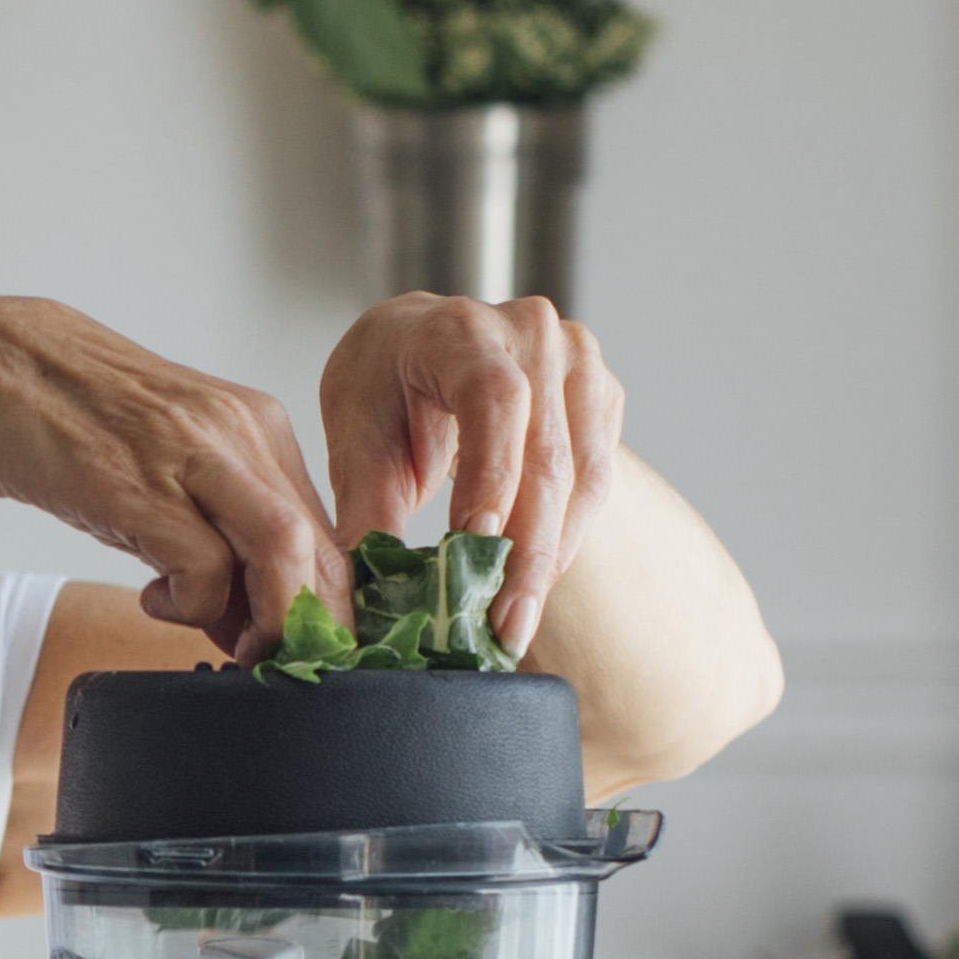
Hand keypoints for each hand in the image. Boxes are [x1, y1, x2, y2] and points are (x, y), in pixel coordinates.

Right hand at [0, 296, 341, 655]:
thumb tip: (247, 619)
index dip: (325, 605)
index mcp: (250, 425)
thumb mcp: (157, 465)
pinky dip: (193, 608)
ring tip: (234, 649)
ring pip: (286, 552)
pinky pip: (205, 570)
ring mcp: (189, 454)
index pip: (328, 528)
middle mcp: (235, 432)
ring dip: (274, 623)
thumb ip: (208, 528)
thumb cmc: (57, 420)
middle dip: (314, 626)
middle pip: (324, 545)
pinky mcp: (138, 485)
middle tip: (279, 666)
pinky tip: (155, 600)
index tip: (301, 648)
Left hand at [321, 294, 621, 655]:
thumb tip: (370, 595)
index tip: (475, 549)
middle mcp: (530, 333)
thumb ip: (366, 510)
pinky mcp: (602, 393)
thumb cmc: (384, 387)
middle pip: (547, 452)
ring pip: (583, 475)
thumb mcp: (356, 438)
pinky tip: (536, 583)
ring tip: (518, 622)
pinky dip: (568, 537)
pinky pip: (597, 478)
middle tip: (504, 626)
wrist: (419, 347)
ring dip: (551, 556)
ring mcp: (576, 361)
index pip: (494, 400)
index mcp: (459, 331)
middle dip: (525, 551)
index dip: (492, 476)